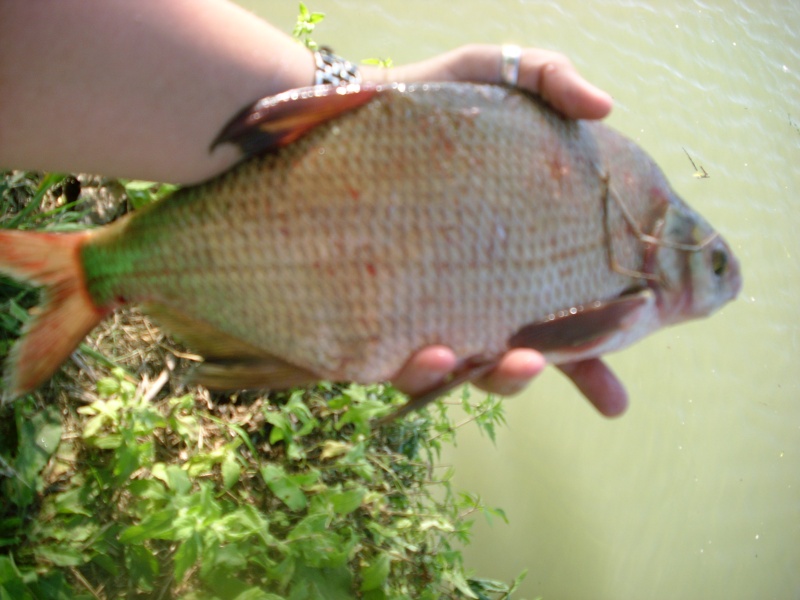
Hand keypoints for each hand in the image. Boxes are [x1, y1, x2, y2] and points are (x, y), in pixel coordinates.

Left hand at [387, 45, 627, 416]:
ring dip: (483, 378)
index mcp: (519, 264)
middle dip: (528, 375)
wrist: (353, 108)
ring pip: (458, 372)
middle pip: (511, 361)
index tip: (617, 401)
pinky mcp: (375, 314)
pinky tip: (432, 351)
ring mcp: (425, 309)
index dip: (593, 367)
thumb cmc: (435, 102)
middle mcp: (474, 296)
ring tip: (494, 359)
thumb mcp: (503, 76)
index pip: (566, 327)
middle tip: (541, 364)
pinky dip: (419, 369)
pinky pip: (396, 361)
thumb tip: (606, 106)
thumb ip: (553, 82)